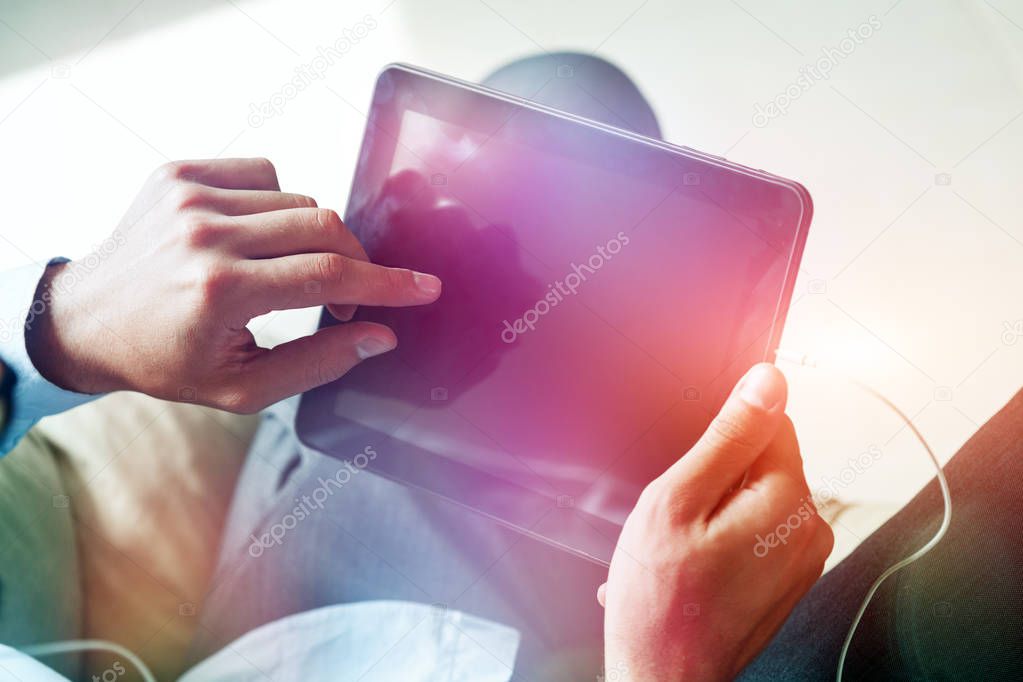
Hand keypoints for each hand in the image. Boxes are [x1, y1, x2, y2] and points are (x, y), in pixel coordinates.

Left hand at [25, 158, 441, 411]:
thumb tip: (380, 335)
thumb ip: (319, 363)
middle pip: (324, 225)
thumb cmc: (167, 361)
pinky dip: (275, 205)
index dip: (387, 284)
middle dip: (355, 260)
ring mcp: (189, 195)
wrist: (87, 321)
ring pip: (299, 198)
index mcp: (222, 290)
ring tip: (281, 272)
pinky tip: (251, 237)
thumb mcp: (243, 388)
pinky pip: (263, 174)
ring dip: (310, 237)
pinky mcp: (179, 173)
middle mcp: (206, 233)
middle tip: (345, 296)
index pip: (331, 275)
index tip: (424, 287)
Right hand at [599, 363, 832, 680]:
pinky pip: (754, 531)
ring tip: (680, 544)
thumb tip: (767, 381)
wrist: (664, 675)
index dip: (722, 435)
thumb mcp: (678, 500)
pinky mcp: (785, 581)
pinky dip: (720, 537)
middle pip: (761, 462)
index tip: (694, 463)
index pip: (772, 422)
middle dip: (714, 476)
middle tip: (678, 513)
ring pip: (753, 496)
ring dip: (713, 508)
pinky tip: (688, 563)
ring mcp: (799, 560)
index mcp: (788, 501)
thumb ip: (727, 437)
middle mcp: (808, 530)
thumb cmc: (661, 601)